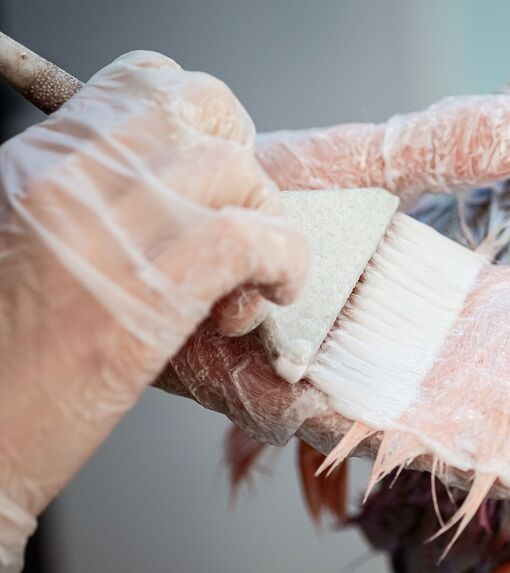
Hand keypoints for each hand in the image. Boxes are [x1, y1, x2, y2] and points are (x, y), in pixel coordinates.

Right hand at [0, 51, 308, 572]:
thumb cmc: (5, 355)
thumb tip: (171, 194)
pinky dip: (285, 264)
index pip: (149, 82)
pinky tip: (268, 297)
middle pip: (206, 110)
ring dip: (268, 225)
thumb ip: (93, 203)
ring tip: (249, 282)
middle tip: (239, 221)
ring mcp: (117, 223)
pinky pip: (257, 236)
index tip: (210, 179)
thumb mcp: (25, 242)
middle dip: (243, 164)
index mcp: (44, 160)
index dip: (199, 124)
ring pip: (240, 172)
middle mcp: (78, 174)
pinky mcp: (160, 283)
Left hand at [162, 93, 509, 505]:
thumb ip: (453, 144)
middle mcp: (436, 352)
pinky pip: (399, 432)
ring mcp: (387, 381)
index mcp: (461, 301)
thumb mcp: (375, 159)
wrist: (188, 211)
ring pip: (490, 427)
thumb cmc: (281, 189)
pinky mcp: (324, 400)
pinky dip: (456, 449)